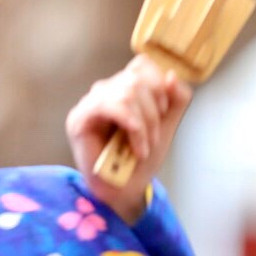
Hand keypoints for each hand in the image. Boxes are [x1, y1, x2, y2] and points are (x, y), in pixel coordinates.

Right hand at [66, 55, 192, 223]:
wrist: (125, 191)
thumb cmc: (140, 161)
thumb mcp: (166, 126)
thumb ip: (175, 100)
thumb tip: (172, 75)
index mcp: (125, 89)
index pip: (143, 65)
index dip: (159, 86)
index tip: (163, 113)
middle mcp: (106, 91)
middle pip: (136, 78)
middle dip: (154, 111)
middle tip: (153, 139)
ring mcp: (90, 103)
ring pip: (126, 91)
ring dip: (144, 123)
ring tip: (144, 147)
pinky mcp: (79, 118)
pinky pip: (109, 105)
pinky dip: (131, 125)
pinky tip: (136, 145)